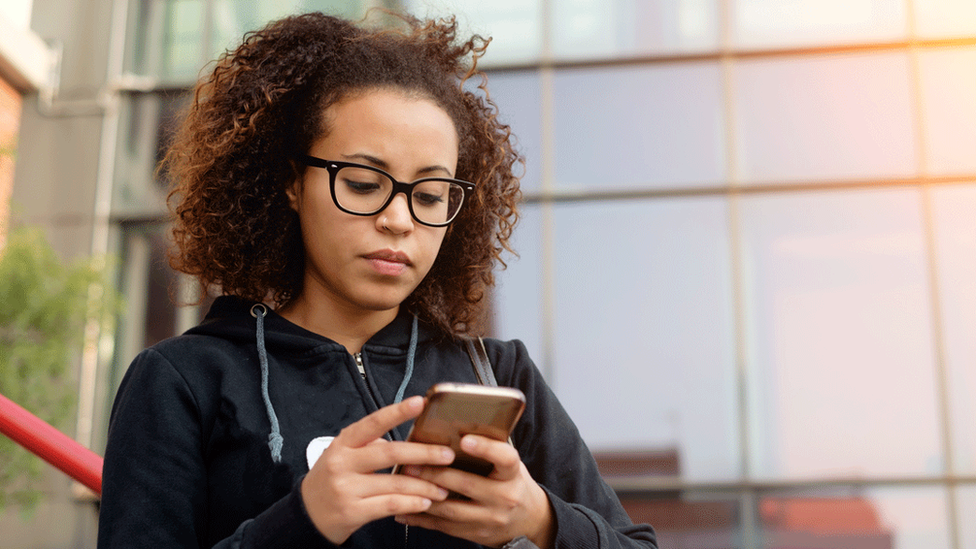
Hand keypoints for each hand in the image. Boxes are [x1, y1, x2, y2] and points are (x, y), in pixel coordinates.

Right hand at [300, 396, 455, 543]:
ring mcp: (346, 488)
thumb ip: (372, 445)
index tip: (420, 403)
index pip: (373, 423)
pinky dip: (411, 503)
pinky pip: (389, 505)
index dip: (397, 412)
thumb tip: (410, 440)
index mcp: (344, 443)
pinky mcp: (352, 512)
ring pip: (394, 483)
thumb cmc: (332, 478)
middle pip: (389, 453)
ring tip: (443, 486)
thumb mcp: (344, 454)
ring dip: (424, 485)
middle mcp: (343, 463)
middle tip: (448, 454)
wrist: (308, 513)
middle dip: (423, 453)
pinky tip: (425, 502)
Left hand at [394, 435, 554, 548]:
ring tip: (404, 482)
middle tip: (412, 462)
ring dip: (424, 496)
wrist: (528, 521)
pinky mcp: (475, 534)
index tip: (465, 439)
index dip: (485, 448)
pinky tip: (405, 509)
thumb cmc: (512, 483)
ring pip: (451, 509)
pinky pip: (444, 527)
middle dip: (436, 473)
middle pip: (467, 484)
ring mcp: (489, 518)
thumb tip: (457, 425)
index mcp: (513, 474)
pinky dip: (422, 518)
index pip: (504, 458)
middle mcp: (504, 497)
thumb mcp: (510, 464)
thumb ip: (490, 449)